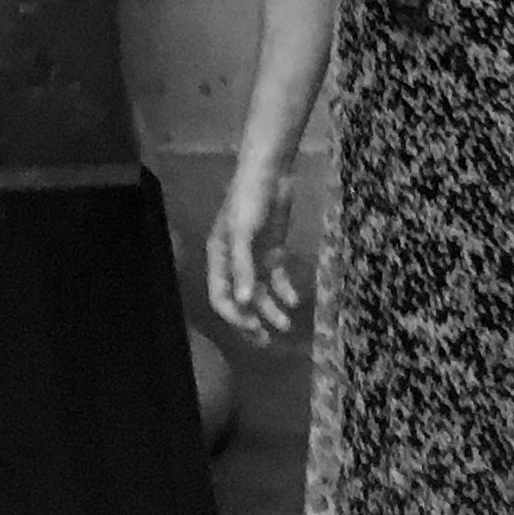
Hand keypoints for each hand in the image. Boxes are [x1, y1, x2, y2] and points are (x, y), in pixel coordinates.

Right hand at [205, 162, 302, 345]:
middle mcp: (235, 262)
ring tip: (286, 324)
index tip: (253, 329)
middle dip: (251, 321)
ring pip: (261, 293)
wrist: (270, 173)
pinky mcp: (273, 251)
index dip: (235, 316)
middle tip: (265, 341)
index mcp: (218, 258)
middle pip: (240, 300)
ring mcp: (255, 258)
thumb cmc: (249, 201)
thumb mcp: (242, 233)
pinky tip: (294, 300)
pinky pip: (277, 279)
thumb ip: (243, 268)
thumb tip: (245, 302)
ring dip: (271, 310)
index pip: (220, 297)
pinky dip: (285, 291)